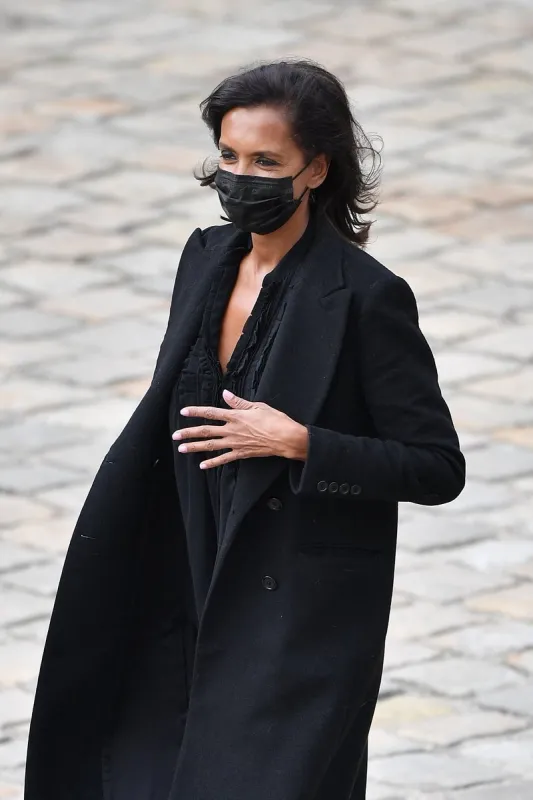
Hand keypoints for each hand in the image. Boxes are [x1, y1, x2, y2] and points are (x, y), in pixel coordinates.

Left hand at [171, 389, 307, 469]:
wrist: (286, 438)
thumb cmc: (275, 420)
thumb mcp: (258, 406)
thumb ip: (239, 402)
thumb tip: (225, 394)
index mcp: (235, 416)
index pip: (211, 413)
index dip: (196, 412)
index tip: (183, 412)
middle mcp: (232, 430)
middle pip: (206, 431)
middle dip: (189, 433)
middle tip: (175, 436)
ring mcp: (235, 443)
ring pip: (211, 446)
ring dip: (195, 447)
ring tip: (182, 448)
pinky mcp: (241, 454)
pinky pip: (224, 459)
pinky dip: (212, 463)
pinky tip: (202, 466)